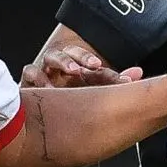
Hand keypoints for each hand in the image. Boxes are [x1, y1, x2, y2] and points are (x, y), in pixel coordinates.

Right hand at [22, 43, 142, 87]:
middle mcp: (59, 66)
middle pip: (67, 53)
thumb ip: (114, 83)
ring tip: (72, 73)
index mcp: (76, 66)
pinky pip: (29, 72)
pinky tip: (45, 88)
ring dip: (61, 63)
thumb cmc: (70, 99)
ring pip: (50, 58)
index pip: (85, 59)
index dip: (90, 60)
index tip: (98, 66)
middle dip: (77, 58)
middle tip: (88, 67)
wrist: (41, 114)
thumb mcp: (93, 92)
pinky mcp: (27, 81)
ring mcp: (43, 71)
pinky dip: (36, 77)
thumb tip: (138, 73)